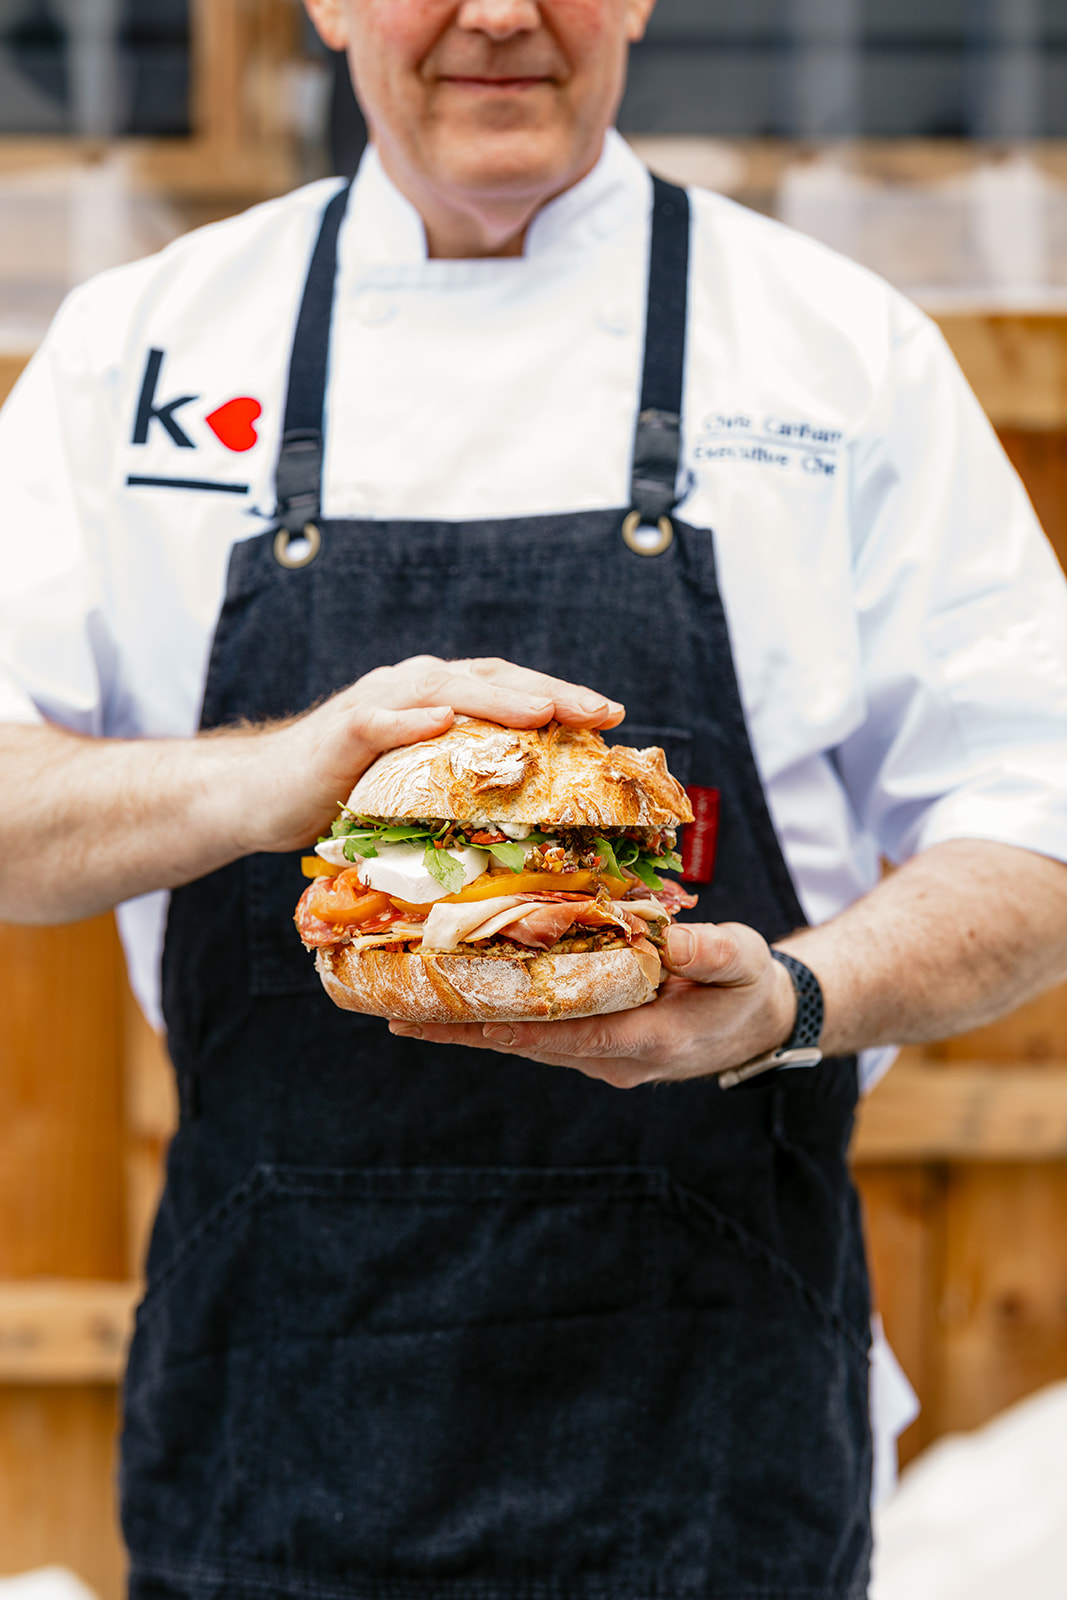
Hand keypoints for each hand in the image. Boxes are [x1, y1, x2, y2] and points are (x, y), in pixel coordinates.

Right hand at [236, 655, 624, 853]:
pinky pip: (379, 720)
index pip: (510, 688)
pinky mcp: (342, 730)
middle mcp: (415, 687)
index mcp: (440, 699)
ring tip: (542, 711)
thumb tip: (538, 817)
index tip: (611, 715)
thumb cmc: (346, 793)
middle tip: (598, 711)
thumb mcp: (419, 788)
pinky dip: (409, 718)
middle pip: (491, 679)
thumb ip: (465, 783)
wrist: (262, 793)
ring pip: (444, 688)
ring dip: (495, 697)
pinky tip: (440, 721)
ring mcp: (378, 703)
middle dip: (548, 692)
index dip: (561, 696)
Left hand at [389, 922, 798, 1086]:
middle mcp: (615, 1059)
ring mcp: (601, 1057)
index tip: (466, 1020)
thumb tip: (670, 937)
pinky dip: (497, 1019)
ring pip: (527, 1042)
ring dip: (470, 1029)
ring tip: (405, 1011)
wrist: (759, 1021)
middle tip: (400, 1017)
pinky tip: (457, 1001)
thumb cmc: (749, 985)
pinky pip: (539, 1033)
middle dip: (467, 1032)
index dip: (518, 1028)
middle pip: (530, 1045)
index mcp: (651, 1039)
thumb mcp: (744, 961)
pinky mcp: (594, 1045)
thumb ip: (711, 950)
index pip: (573, 1036)